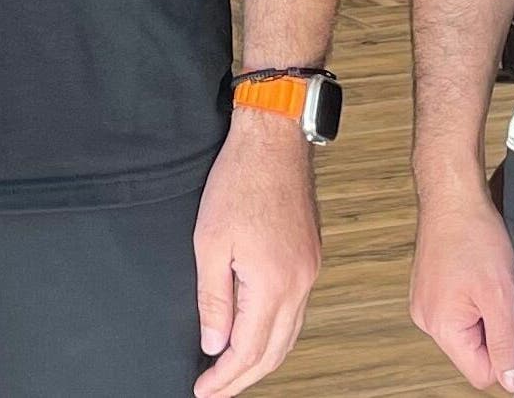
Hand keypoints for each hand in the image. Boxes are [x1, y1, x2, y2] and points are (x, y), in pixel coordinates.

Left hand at [192, 116, 320, 397]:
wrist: (273, 140)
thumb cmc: (238, 181)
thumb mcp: (209, 243)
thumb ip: (213, 300)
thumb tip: (214, 345)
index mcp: (274, 284)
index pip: (249, 350)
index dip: (225, 377)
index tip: (202, 390)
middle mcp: (300, 284)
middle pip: (274, 352)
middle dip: (244, 377)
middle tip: (215, 390)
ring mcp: (310, 272)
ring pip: (289, 335)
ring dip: (262, 359)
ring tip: (232, 371)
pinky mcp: (310, 258)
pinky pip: (296, 311)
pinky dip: (276, 333)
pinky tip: (258, 334)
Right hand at [408, 181, 513, 391]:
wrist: (453, 196)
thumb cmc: (473, 236)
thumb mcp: (500, 296)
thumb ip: (506, 343)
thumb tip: (512, 381)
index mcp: (440, 326)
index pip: (480, 372)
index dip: (504, 357)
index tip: (513, 326)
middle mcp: (426, 318)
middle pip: (472, 352)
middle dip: (494, 330)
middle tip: (501, 297)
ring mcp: (425, 302)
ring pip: (467, 331)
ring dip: (485, 314)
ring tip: (488, 283)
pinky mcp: (429, 288)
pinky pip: (458, 311)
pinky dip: (474, 299)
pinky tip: (477, 275)